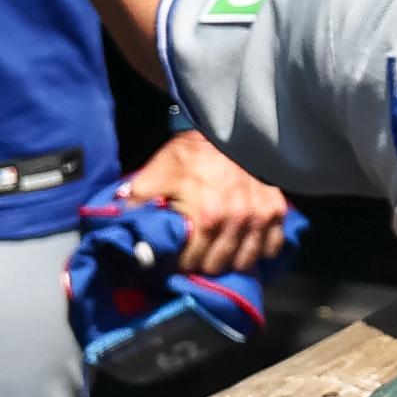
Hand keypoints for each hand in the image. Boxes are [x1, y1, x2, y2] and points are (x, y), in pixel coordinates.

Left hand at [119, 129, 299, 270]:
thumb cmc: (192, 153)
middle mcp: (237, 221)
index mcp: (207, 216)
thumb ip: (138, 198)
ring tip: (215, 255)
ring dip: (229, 262)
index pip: (190, 261)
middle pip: (218, 265)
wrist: (230, 130)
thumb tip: (119, 221)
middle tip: (192, 258)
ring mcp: (260, 218)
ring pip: (245, 262)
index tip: (170, 262)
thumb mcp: (158, 171)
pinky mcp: (276, 211)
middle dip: (202, 265)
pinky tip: (243, 245)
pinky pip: (271, 247)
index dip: (177, 264)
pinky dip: (258, 251)